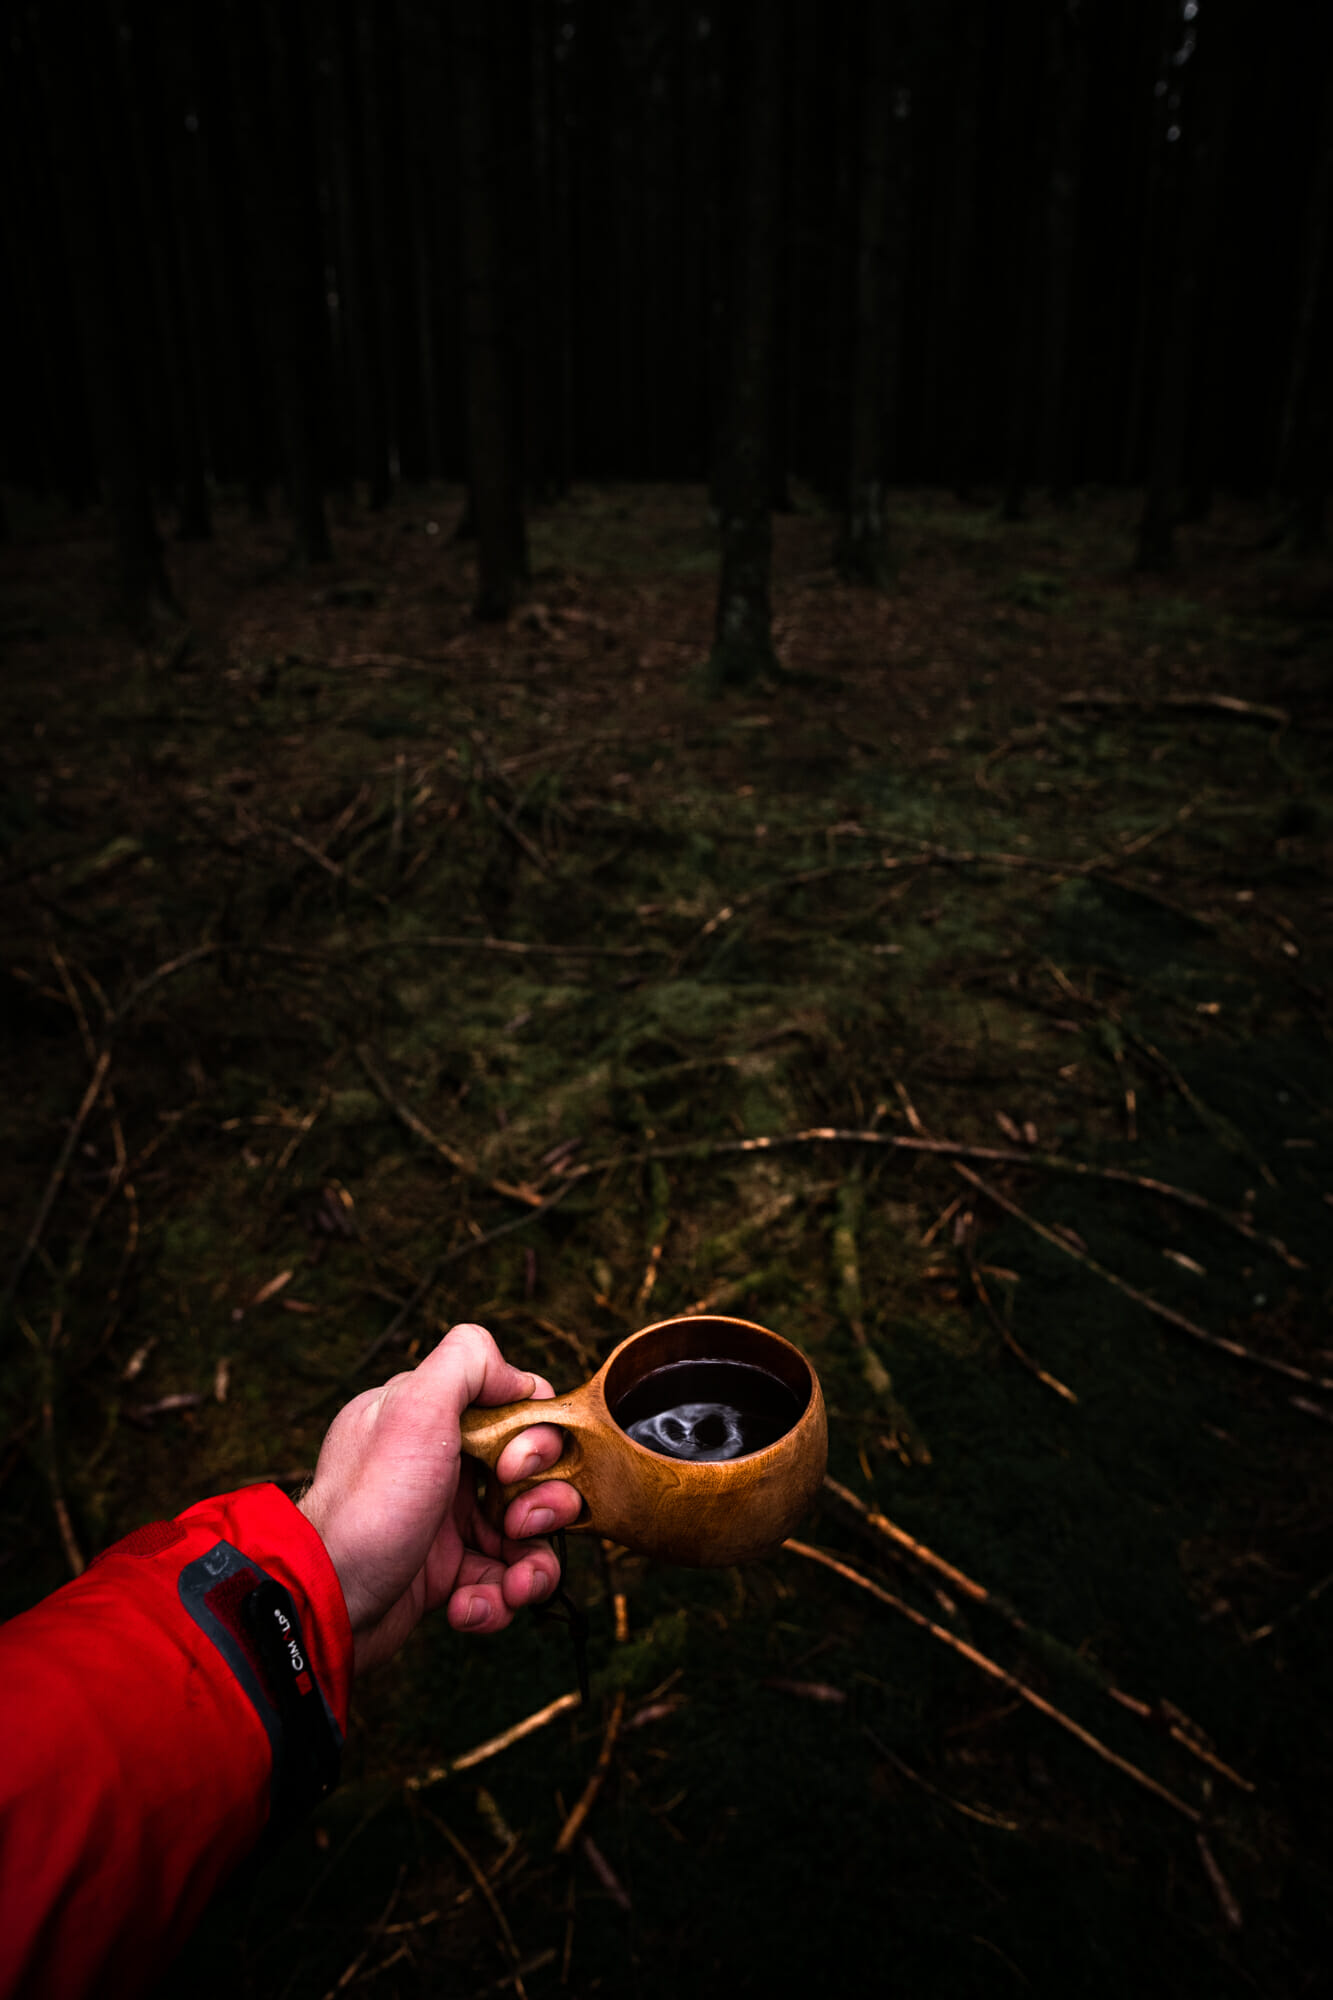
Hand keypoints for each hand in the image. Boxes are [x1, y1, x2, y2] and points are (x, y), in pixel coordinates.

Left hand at [296, 1322, 583, 1673]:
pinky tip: (467, 1606)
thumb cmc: (366, 1506)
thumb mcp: (413, 1408)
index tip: (511, 1468)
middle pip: (535, 1476)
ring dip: (533, 1566)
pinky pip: (500, 1584)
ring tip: (514, 1587)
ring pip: (528, 1537)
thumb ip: (467, 1361)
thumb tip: (517, 1377)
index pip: (519, 1413)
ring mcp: (446, 1524)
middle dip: (545, 1505)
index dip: (535, 1441)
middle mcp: (443, 1466)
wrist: (322, 1604)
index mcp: (434, 1420)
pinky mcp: (446, 1577)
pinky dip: (496, 1601)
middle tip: (516, 1526)